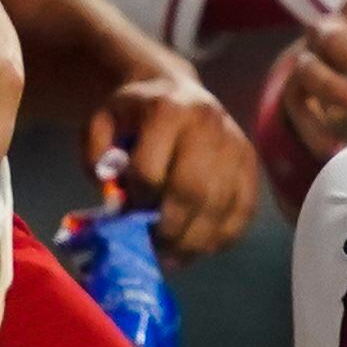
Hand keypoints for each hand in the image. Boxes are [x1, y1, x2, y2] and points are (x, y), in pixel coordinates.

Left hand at [85, 62, 259, 260]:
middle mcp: (206, 124)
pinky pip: (244, 210)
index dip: (136, 202)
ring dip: (195, 242)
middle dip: (169, 230)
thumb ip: (95, 153)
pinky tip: (201, 247)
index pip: (149, 171)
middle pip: (190, 191)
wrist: (177, 90)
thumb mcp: (102, 121)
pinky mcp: (250, 162)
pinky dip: (223, 237)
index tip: (127, 213)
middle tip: (153, 249)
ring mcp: (234, 144)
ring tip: (174, 257)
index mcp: (165, 111)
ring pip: (219, 206)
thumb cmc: (136, 115)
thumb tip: (108, 185)